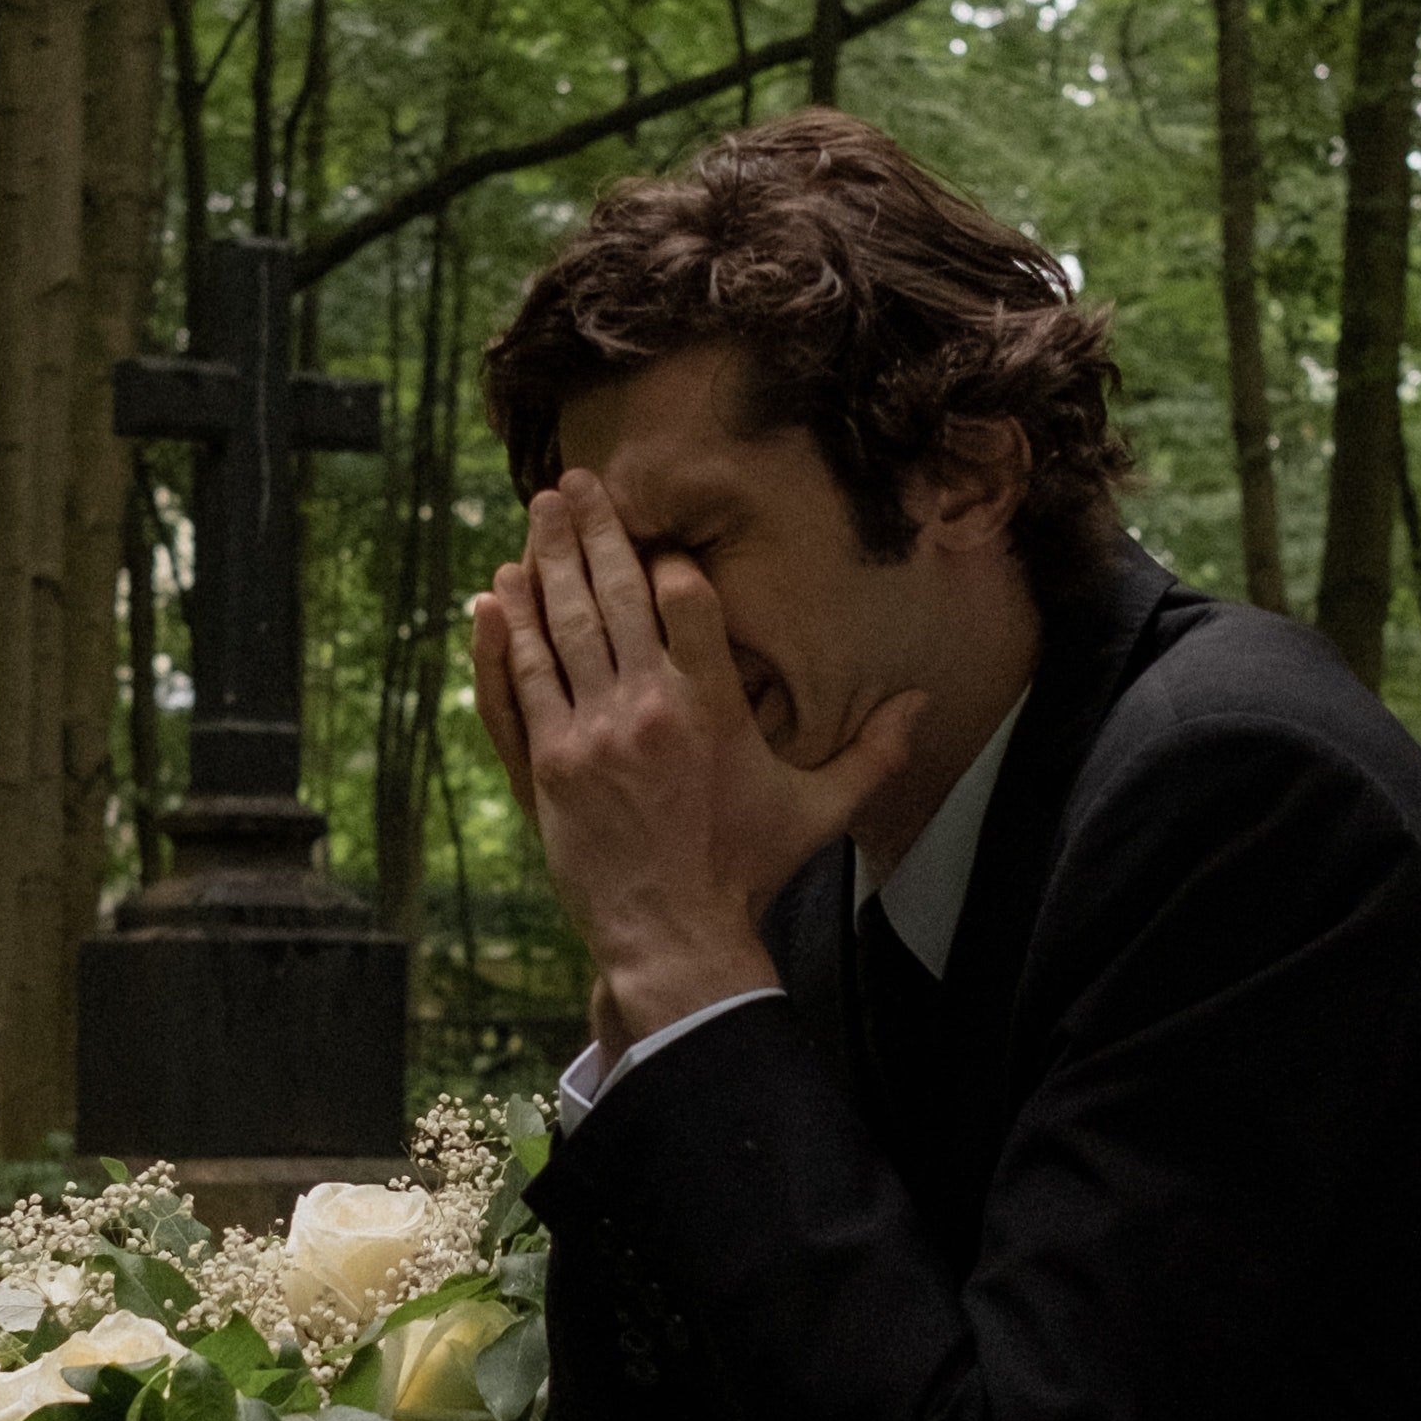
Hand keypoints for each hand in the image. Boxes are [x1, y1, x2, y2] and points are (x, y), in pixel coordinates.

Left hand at [470, 474, 920, 1041]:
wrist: (673, 936)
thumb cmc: (747, 871)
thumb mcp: (819, 810)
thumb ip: (873, 753)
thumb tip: (923, 705)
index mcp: (713, 707)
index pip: (687, 600)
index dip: (672, 561)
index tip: (661, 537)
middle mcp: (648, 706)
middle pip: (615, 595)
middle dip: (595, 532)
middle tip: (577, 483)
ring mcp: (590, 732)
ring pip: (560, 626)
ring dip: (547, 562)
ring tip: (540, 513)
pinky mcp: (548, 763)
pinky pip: (522, 681)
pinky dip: (506, 634)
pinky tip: (498, 593)